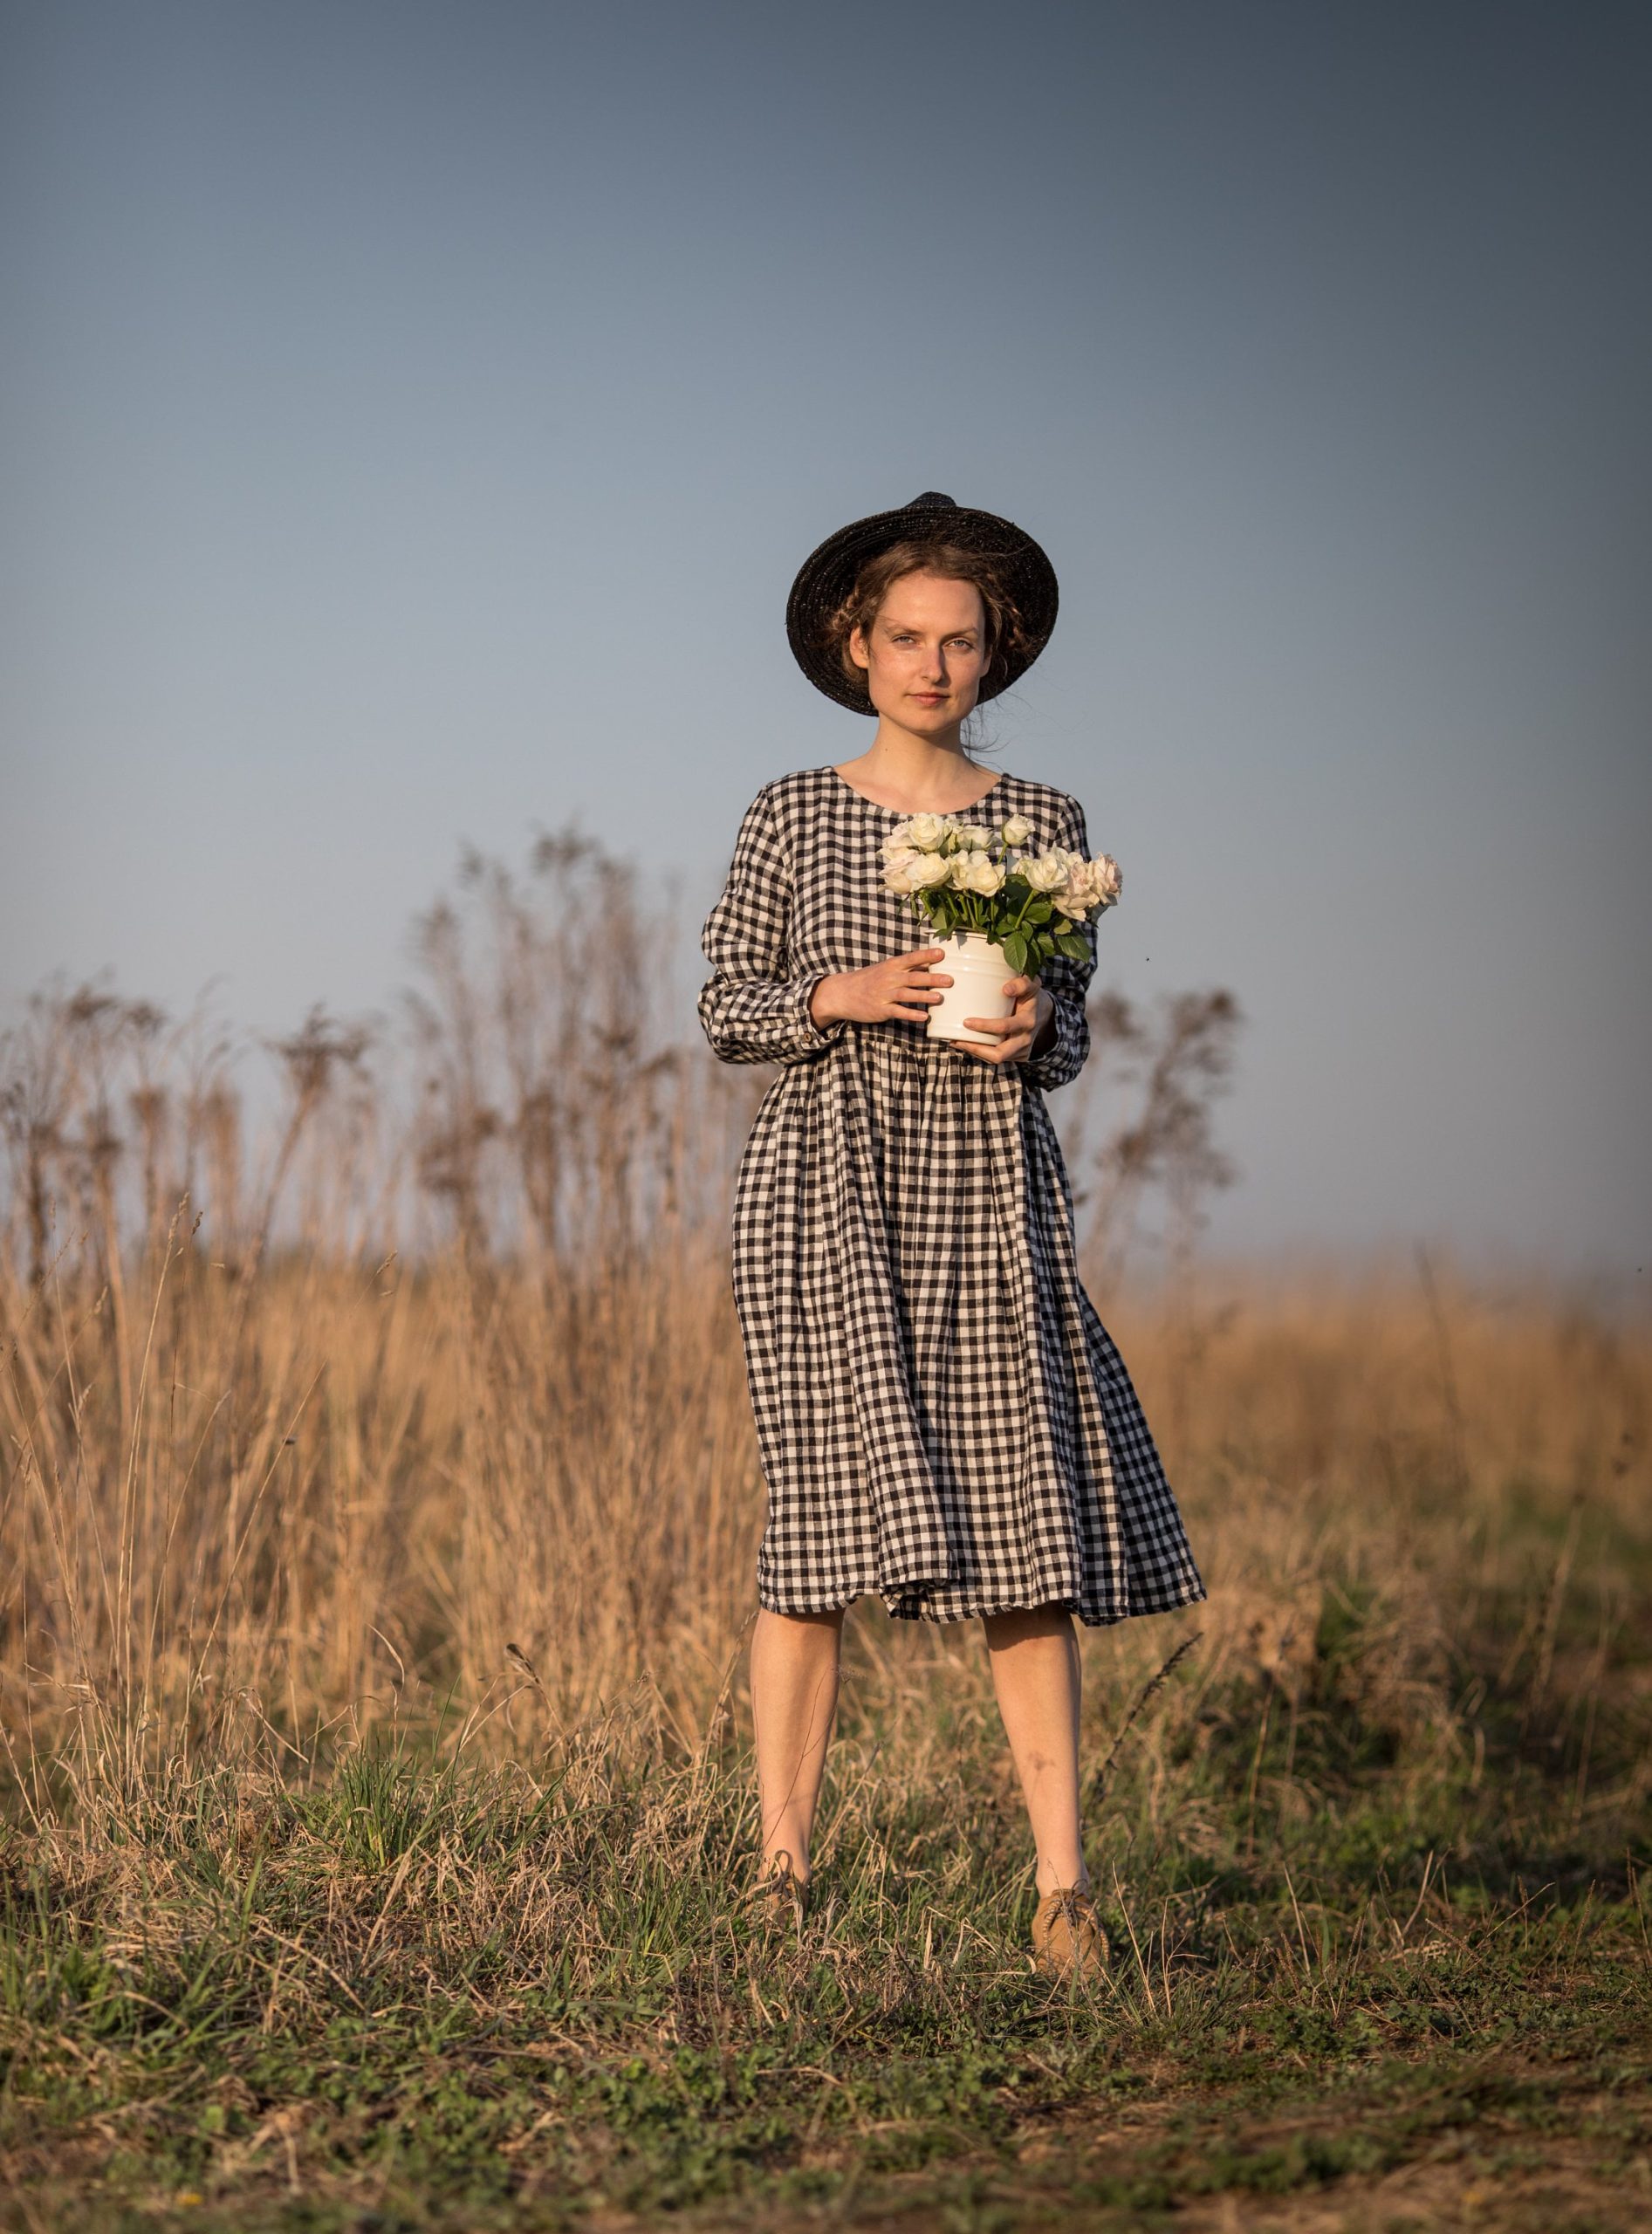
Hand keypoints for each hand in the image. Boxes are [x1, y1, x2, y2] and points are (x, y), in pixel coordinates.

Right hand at [809, 948, 951, 1026]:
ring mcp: (884, 994)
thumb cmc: (869, 980)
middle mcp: (889, 978)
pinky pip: (898, 1012)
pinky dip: (911, 1014)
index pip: (912, 958)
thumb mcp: (886, 968)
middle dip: (932, 978)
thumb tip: (931, 962)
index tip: (942, 953)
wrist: (842, 993)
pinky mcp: (880, 1010)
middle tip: (950, 980)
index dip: (927, 955)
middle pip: (913, 977)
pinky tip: (924, 1017)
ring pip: (907, 994)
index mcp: (892, 966)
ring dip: (924, 996)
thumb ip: (908, 967)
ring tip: (940, 998)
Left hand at [960, 976, 1054, 1064]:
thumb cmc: (1029, 995)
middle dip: (976, 1047)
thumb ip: (1021, 983)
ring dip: (974, 1052)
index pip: (1005, 1027)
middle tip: (957, 1038)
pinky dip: (979, 1052)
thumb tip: (1006, 989)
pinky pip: (995, 1058)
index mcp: (1028, 1021)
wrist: (1041, 1012)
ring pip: (995, 1059)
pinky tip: (966, 1043)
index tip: (967, 1021)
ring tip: (956, 1042)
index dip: (986, 1026)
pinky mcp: (1016, 1056)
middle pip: (999, 1053)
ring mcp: (1021, 1051)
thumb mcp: (1030, 985)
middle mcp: (1026, 1039)